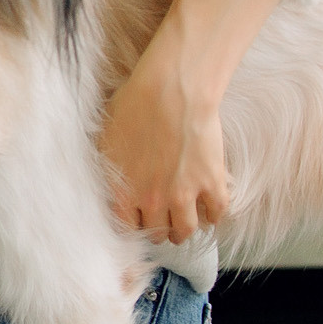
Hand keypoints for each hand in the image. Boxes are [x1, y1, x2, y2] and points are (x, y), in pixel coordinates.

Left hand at [97, 48, 228, 245]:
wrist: (170, 91)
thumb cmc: (133, 107)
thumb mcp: (106, 141)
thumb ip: (108, 170)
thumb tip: (108, 181)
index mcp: (123, 193)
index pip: (127, 229)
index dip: (134, 226)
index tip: (140, 221)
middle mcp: (152, 201)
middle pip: (157, 233)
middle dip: (160, 228)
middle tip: (164, 220)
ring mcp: (184, 194)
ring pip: (186, 230)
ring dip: (185, 229)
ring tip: (186, 220)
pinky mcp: (211, 182)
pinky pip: (216, 213)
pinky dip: (213, 215)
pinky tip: (209, 208)